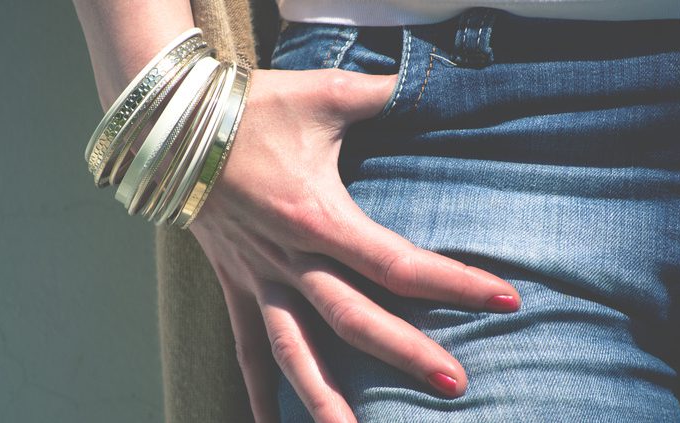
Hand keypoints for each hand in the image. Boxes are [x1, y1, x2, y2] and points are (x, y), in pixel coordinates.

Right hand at [189, 68, 520, 422]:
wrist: (174, 124)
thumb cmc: (252, 108)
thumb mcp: (324, 93)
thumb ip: (383, 92)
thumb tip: (431, 80)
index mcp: (317, 216)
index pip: (397, 261)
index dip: (454, 282)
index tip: (505, 299)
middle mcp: (289, 259)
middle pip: (354, 319)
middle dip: (406, 354)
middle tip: (456, 385)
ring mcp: (258, 279)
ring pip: (294, 351)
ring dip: (324, 399)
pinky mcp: (234, 283)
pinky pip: (244, 345)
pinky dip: (255, 389)